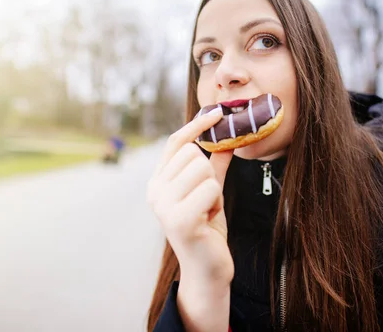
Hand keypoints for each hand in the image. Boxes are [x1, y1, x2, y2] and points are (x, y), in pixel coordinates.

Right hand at [147, 107, 234, 284]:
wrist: (207, 269)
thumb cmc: (207, 229)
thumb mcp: (210, 191)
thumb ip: (214, 165)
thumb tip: (227, 138)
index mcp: (158, 183)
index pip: (175, 143)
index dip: (196, 125)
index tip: (217, 112)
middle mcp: (154, 192)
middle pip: (192, 154)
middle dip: (209, 174)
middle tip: (207, 200)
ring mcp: (164, 206)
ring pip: (203, 169)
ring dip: (214, 190)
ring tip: (207, 210)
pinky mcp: (179, 219)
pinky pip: (211, 188)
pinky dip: (217, 202)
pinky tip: (209, 220)